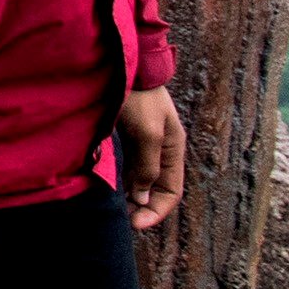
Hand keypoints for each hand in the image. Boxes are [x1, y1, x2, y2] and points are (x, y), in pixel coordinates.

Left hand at [119, 85, 185, 231]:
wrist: (126, 64)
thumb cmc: (139, 97)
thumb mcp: (147, 133)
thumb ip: (147, 166)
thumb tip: (143, 198)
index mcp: (173, 149)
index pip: (171, 191)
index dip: (157, 210)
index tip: (137, 224)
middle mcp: (162, 148)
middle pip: (158, 187)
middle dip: (145, 206)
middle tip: (126, 221)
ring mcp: (146, 140)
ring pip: (144, 177)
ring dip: (134, 195)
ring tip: (121, 210)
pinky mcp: (130, 133)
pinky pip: (132, 164)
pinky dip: (126, 179)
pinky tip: (115, 186)